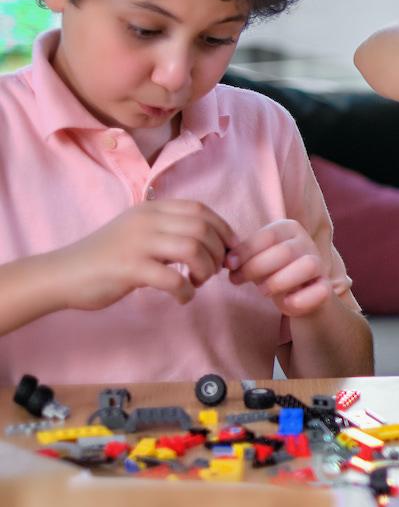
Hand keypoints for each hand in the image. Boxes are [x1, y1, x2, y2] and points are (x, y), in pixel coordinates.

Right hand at [55, 200, 232, 309]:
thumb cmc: (105, 257)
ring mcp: (137, 243)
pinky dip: (186, 291)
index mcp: (151, 209)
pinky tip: (182, 298)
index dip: (222, 228)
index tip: (229, 248)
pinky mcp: (129, 268)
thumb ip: (168, 231)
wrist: (62, 275)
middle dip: (218, 251)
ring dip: (205, 269)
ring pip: (192, 249)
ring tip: (197, 283)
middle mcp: (146, 221)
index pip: (200, 209)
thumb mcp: (138, 232)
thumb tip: (210, 242)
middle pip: (202, 228)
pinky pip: (173, 279)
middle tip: (213, 270)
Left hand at [227, 220, 332, 316]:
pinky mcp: (326, 288)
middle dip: (256, 267)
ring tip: (262, 291)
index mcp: (289, 229)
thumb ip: (242, 256)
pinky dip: (299, 300)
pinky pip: (320, 292)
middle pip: (285, 251)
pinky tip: (285, 304)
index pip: (268, 235)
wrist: (299, 294)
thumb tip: (227, 260)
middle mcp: (307, 243)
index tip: (228, 265)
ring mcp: (319, 265)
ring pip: (307, 266)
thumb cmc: (271, 271)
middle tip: (238, 280)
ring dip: (279, 281)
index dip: (245, 251)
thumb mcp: (255, 259)